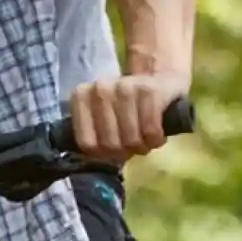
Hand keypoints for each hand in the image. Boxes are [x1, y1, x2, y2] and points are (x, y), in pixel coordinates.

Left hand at [69, 72, 188, 163]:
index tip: (114, 150)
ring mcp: (125, 87)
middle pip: (110, 144)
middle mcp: (100, 88)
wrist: (159, 80)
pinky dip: (156, 139)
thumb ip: (93, 135)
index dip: (104, 154)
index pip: (87, 143)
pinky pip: (150, 131)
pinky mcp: (149, 90)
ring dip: (143, 146)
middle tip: (133, 146)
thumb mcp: (102, 118)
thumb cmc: (128, 107)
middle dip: (126, 152)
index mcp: (81, 96)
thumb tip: (95, 161)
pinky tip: (157, 135)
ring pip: (131, 139)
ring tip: (146, 140)